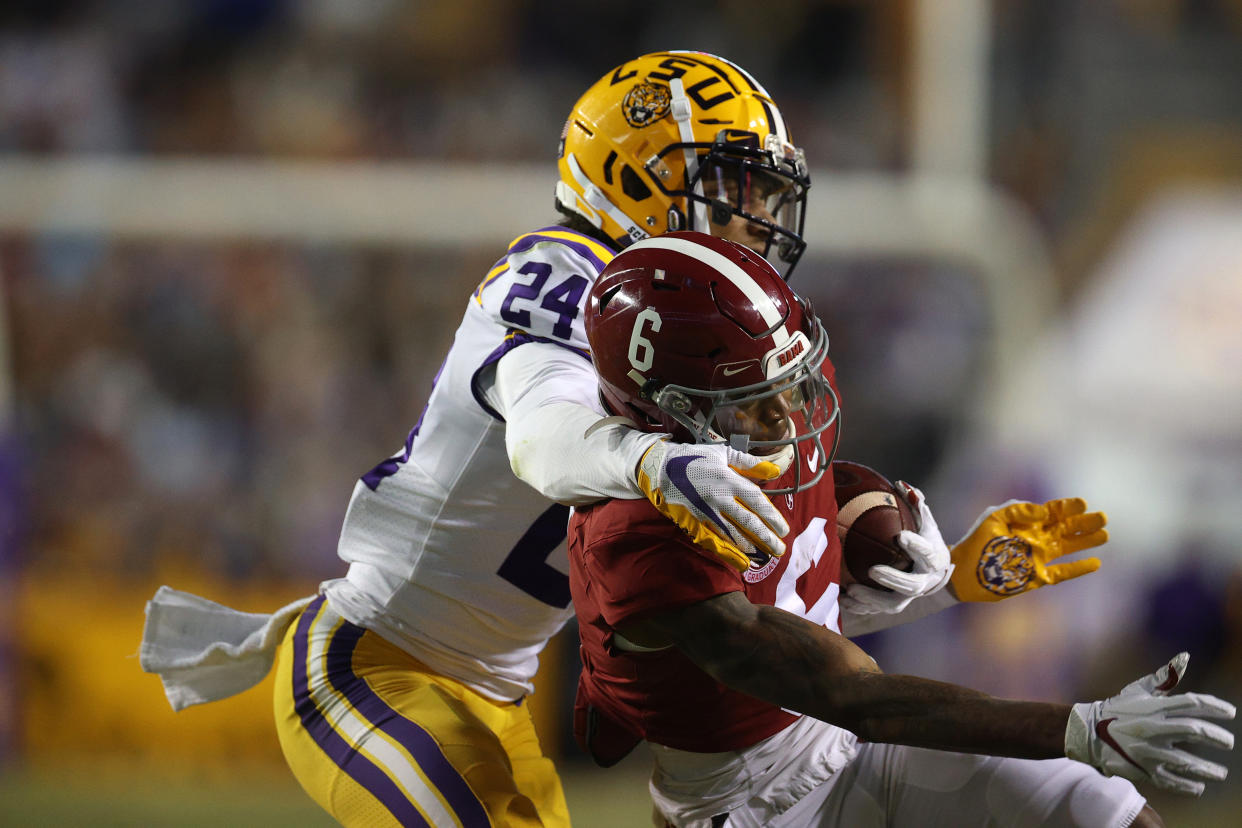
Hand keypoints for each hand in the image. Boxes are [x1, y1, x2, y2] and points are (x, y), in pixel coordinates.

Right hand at [637, 440, 789, 571]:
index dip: (772, 517)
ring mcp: (705, 513)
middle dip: (766, 537)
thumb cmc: (694, 458)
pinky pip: (713, 541)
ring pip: (733, 534)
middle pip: (748, 522)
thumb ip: (749, 464)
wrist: (659, 467)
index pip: (757, 502)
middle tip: (780, 549)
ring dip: (751, 547)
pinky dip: (728, 553)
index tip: (784, 529)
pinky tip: (742, 562)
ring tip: (766, 556)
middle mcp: (719, 498)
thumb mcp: (723, 454)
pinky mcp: (692, 523)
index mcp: (728, 479)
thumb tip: (774, 470)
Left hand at [840, 483, 952, 615]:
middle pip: (911, 586)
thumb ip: (916, 503)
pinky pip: (875, 610)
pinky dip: (858, 607)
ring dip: (871, 599)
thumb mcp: (925, 521)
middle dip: (892, 579)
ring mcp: (907, 596)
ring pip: (891, 604)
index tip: (900, 537)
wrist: (934, 572)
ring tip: (851, 591)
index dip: (915, 545)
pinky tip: (841, 600)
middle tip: (872, 571)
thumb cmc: (925, 539)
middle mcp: (922, 581)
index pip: (927, 552)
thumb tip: (901, 484)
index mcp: (932, 559)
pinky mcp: (892, 604)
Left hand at [949, 497, 1106, 601]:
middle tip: (1102, 517)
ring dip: (1086, 541)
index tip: (1082, 504)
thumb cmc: (976, 542)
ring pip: (1068, 548)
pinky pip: (1062, 573)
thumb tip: (1045, 511)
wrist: (963, 571)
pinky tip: (1095, 563)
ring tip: (1105, 534)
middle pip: (1066, 529)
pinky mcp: (1037, 577)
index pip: (1053, 512)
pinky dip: (1078, 569)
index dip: (1069, 507)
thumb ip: (1019, 510)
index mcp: (1027, 523)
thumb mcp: (994, 518)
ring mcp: (1038, 558)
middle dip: (1084, 523)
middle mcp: (1036, 539)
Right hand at [1065, 652, 1234, 794]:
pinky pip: (1170, 781)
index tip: (1231, 713)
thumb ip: (1164, 676)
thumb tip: (1185, 657)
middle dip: (1216, 737)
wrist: (1088, 732)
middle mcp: (1151, 727)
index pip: (1192, 703)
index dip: (1215, 706)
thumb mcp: (1138, 690)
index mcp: (1153, 706)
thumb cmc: (1118, 708)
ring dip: (1207, 769)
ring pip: (1185, 761)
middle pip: (1193, 730)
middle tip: (1229, 743)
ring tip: (1221, 773)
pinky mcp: (1142, 768)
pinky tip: (1198, 787)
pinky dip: (1186, 786)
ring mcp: (1147, 750)